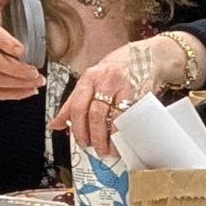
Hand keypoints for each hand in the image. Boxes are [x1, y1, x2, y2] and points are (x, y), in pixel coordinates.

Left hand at [53, 39, 162, 158]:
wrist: (150, 55)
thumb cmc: (119, 68)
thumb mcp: (93, 79)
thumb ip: (75, 101)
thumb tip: (55, 123)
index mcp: (90, 77)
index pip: (77, 105)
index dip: (77, 128)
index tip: (81, 141)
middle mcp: (106, 80)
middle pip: (96, 114)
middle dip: (95, 136)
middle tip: (96, 149)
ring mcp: (125, 86)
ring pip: (114, 118)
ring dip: (111, 138)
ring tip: (110, 150)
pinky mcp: (142, 93)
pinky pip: (132, 117)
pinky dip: (127, 132)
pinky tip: (125, 140)